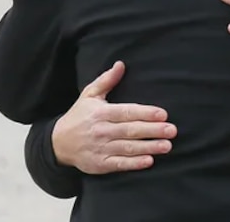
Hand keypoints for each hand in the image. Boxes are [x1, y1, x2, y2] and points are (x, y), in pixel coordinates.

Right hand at [52, 61, 177, 173]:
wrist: (57, 143)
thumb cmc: (79, 116)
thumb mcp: (89, 95)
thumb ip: (106, 80)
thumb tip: (121, 64)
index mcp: (100, 112)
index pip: (126, 112)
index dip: (145, 113)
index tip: (163, 114)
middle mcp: (101, 130)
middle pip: (130, 130)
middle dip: (153, 130)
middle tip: (172, 130)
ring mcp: (100, 148)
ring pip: (128, 148)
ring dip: (149, 147)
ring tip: (167, 146)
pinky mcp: (99, 164)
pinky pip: (119, 164)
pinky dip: (134, 164)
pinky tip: (149, 161)